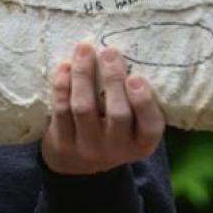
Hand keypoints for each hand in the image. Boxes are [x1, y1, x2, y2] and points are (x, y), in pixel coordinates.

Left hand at [41, 43, 164, 174]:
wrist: (76, 163)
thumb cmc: (111, 130)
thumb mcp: (132, 125)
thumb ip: (134, 99)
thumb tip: (123, 55)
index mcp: (141, 143)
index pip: (150, 126)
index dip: (144, 102)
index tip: (135, 76)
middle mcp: (117, 149)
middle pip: (117, 114)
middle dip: (113, 79)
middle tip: (109, 52)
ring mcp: (88, 148)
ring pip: (84, 108)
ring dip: (84, 75)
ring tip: (84, 49)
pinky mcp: (62, 143)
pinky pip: (61, 110)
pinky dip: (62, 86)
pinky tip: (65, 66)